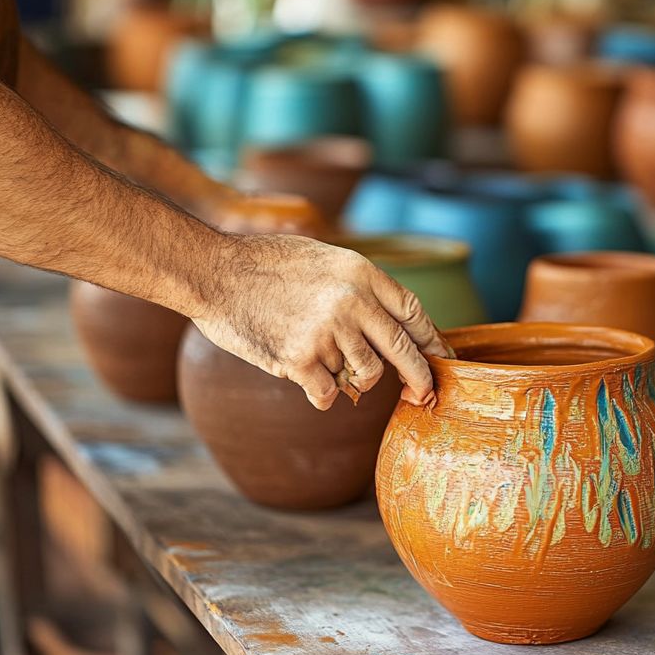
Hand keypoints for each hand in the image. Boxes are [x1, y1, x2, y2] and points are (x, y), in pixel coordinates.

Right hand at [193, 234, 451, 409]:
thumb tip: (389, 325)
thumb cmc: (262, 264)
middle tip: (426, 397)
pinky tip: (306, 383)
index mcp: (361, 273)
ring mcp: (328, 332)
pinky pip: (329, 395)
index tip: (443, 358)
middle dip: (420, 379)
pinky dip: (321, 396)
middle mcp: (352, 301)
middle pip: (403, 351)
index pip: (413, 311)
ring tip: (325, 364)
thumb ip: (356, 287)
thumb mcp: (321, 257)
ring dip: (351, 379)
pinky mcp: (301, 360)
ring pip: (366, 376)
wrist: (212, 272)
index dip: (432, 339)